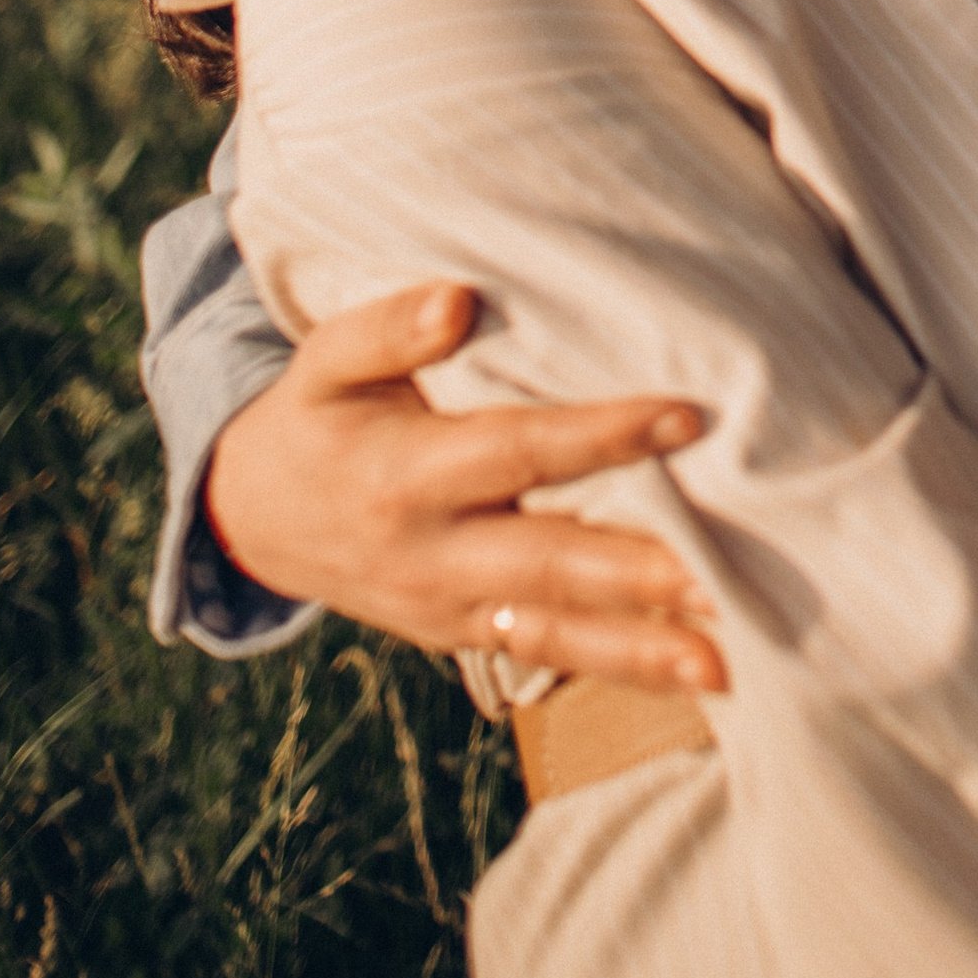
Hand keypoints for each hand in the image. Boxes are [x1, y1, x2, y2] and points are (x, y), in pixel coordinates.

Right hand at [202, 283, 727, 693]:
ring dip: (640, 654)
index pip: (518, 450)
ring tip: (723, 666)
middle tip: (724, 582)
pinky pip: (543, 653)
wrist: (254, 518)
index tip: (686, 418)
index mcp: (403, 475)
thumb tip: (458, 301)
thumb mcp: (327, 359)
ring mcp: (446, 608)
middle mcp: (429, 554)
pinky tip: (685, 676)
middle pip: (547, 564)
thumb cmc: (316, 414)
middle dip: (636, 576)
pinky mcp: (461, 636)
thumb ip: (386, 327)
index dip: (601, 436)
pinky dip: (614, 667)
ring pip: (553, 633)